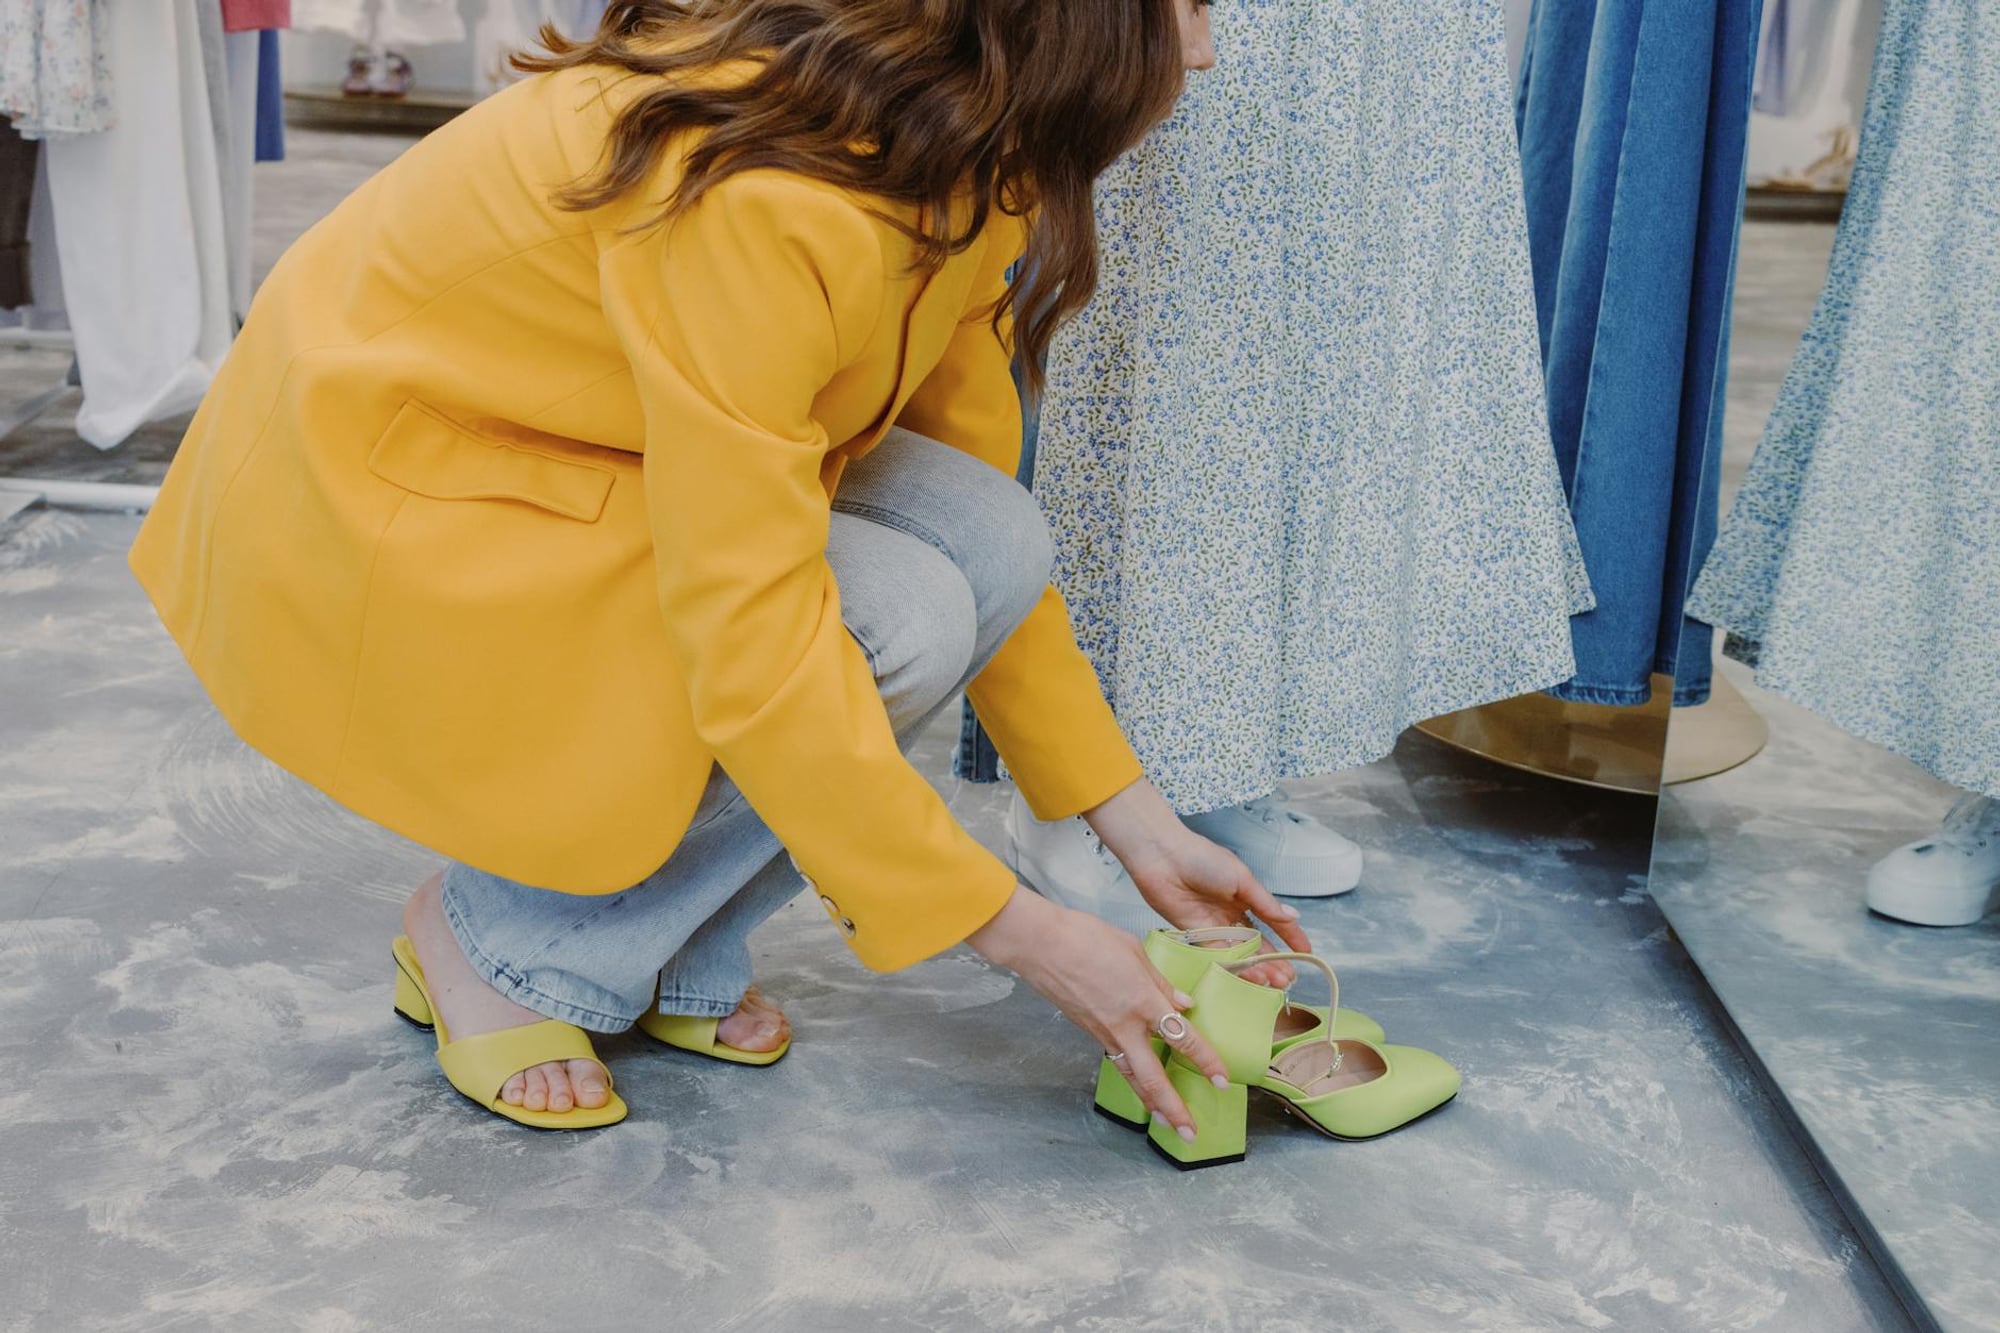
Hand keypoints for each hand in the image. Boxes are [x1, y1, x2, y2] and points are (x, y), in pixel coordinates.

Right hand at [968, 886, 1231, 1141]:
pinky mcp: (1088, 1032)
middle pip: (1154, 1077)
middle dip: (1174, 1108)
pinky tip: (1138, 1082)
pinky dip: (1130, 1077)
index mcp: (1143, 1000)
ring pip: (1132, 1077)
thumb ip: (1160, 981)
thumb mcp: (1132, 950)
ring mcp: (1104, 1032)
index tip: (1223, 1080)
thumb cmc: (1085, 937)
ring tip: (1165, 1124)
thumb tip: (1183, 1003)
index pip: (1183, 1038)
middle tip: (1190, 1132)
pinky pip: (1115, 1060)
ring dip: (1150, 1103)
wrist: (1039, 944)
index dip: (1205, 1061)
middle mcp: (1125, 1025)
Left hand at [1084, 780, 1311, 985]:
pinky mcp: (1196, 936)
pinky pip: (1219, 955)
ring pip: (1241, 953)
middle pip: (1257, 942)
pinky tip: (1252, 974)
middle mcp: (1232, 914)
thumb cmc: (1203, 859)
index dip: (1290, 936)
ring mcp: (1214, 926)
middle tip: (1289, 979)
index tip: (1306, 953)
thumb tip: (1293, 916)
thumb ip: (1265, 903)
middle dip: (1275, 960)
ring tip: (1276, 982)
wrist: (1164, 858)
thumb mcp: (1242, 879)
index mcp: (1246, 895)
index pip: (1273, 920)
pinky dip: (1237, 966)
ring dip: (1259, 967)